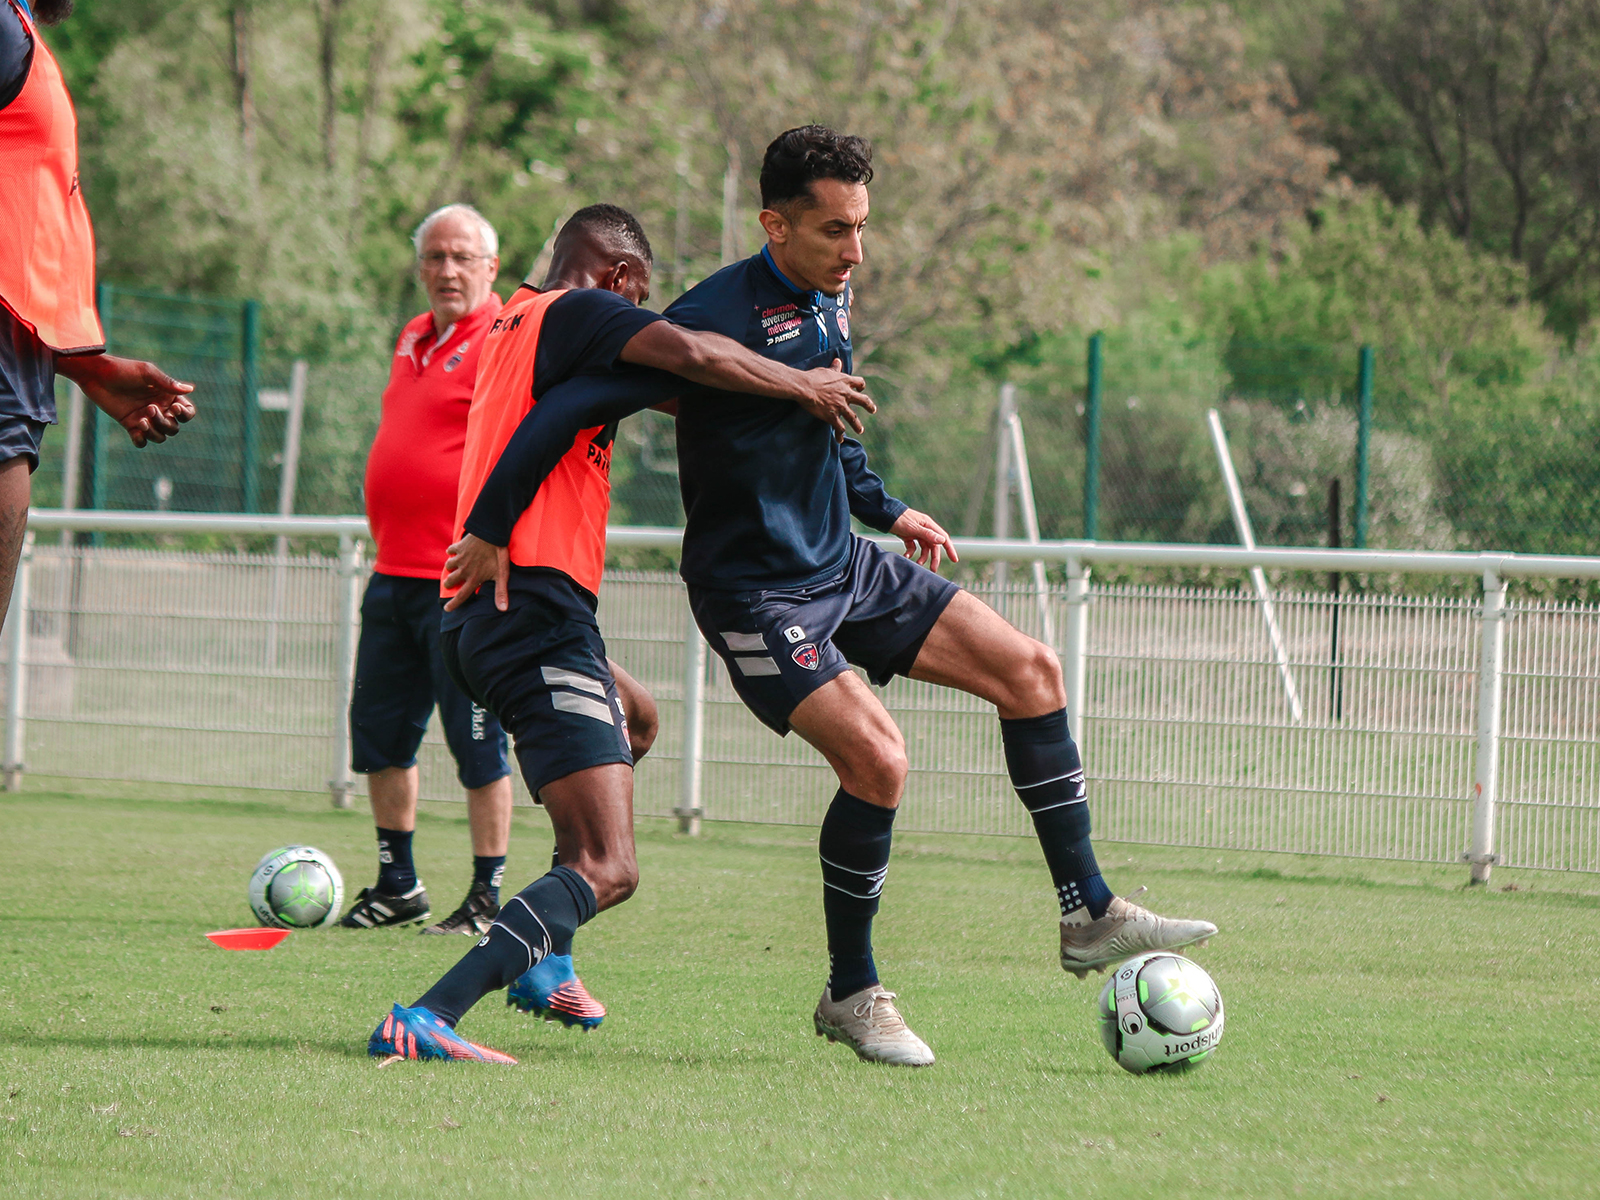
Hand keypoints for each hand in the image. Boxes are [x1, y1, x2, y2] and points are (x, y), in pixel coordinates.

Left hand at [56, 354, 195, 447]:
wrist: (96, 375)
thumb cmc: (122, 370)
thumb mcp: (146, 373)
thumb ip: (167, 382)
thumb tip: (191, 389)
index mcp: (167, 396)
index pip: (187, 411)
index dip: (185, 414)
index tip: (174, 408)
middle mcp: (159, 409)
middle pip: (174, 427)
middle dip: (165, 422)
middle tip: (149, 408)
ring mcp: (145, 418)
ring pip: (161, 437)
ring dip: (154, 433)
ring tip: (141, 421)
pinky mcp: (130, 425)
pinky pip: (142, 441)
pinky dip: (141, 440)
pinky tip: (136, 431)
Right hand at [443, 533, 509, 611]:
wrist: (491, 533)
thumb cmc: (498, 555)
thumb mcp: (501, 575)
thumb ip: (500, 592)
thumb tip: (502, 609)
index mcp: (474, 578)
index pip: (462, 595)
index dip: (454, 604)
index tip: (447, 609)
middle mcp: (464, 570)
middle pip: (450, 581)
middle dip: (449, 583)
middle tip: (450, 583)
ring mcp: (460, 558)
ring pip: (448, 566)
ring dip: (450, 568)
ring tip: (453, 568)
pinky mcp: (459, 546)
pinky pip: (450, 550)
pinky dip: (451, 552)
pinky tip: (453, 552)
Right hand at [800, 359, 876, 440]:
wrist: (805, 388)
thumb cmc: (814, 377)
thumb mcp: (826, 370)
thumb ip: (834, 368)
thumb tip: (838, 360)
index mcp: (845, 381)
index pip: (859, 382)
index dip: (861, 386)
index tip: (860, 389)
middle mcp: (846, 394)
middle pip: (863, 400)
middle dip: (869, 406)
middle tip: (873, 410)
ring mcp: (840, 406)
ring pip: (853, 418)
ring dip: (858, 425)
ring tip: (860, 430)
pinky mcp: (832, 416)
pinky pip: (839, 428)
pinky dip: (840, 434)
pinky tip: (840, 440)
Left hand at [890, 508, 958, 572]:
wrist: (883, 515)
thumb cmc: (900, 519)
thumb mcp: (914, 528)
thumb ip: (928, 535)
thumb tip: (943, 540)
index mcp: (929, 525)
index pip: (943, 538)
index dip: (950, 549)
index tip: (954, 559)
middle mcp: (924, 529)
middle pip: (933, 546)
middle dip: (934, 558)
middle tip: (933, 569)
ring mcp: (916, 533)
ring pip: (923, 548)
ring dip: (922, 557)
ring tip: (917, 564)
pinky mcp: (908, 536)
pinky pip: (913, 547)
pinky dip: (910, 552)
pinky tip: (906, 556)